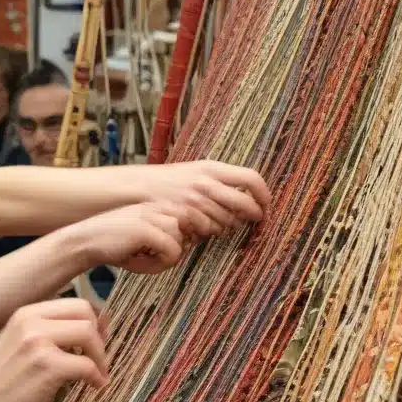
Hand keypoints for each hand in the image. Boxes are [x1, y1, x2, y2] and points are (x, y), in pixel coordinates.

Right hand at [0, 299, 108, 401]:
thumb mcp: (19, 343)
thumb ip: (48, 332)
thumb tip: (93, 325)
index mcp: (26, 313)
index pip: (75, 303)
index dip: (93, 321)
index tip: (97, 340)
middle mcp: (31, 321)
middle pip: (85, 314)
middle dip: (100, 336)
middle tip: (100, 358)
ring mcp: (39, 342)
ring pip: (89, 335)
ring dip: (100, 357)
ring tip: (98, 374)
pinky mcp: (47, 366)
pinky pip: (87, 365)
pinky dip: (96, 377)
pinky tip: (94, 386)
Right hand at [71, 203, 186, 273]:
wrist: (83, 242)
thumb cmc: (113, 245)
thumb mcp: (144, 240)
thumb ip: (167, 241)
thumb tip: (186, 247)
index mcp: (157, 205)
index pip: (192, 215)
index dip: (187, 236)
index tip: (168, 249)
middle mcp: (156, 207)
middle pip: (190, 228)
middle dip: (178, 247)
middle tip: (153, 256)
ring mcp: (151, 216)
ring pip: (182, 240)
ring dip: (167, 257)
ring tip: (145, 260)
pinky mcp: (145, 230)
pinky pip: (173, 251)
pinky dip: (161, 264)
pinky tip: (141, 263)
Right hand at [135, 161, 269, 238]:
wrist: (135, 189)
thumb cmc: (167, 183)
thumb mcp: (194, 171)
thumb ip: (219, 180)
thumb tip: (246, 194)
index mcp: (211, 168)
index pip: (251, 179)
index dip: (264, 195)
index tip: (266, 205)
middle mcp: (205, 184)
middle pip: (245, 205)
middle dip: (253, 216)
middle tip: (256, 220)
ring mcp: (195, 202)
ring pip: (228, 223)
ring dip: (228, 227)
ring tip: (218, 224)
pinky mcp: (185, 218)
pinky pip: (209, 232)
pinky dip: (208, 233)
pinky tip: (200, 229)